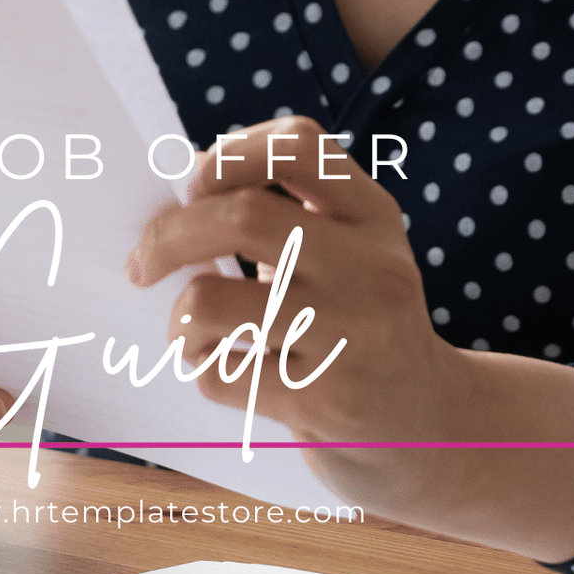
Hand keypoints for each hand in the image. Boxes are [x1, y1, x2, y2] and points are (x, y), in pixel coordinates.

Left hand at [124, 115, 573, 562]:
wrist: (430, 430)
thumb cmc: (357, 325)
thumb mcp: (347, 252)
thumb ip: (283, 213)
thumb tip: (175, 196)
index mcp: (373, 213)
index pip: (296, 142)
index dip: (227, 154)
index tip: (191, 187)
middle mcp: (373, 264)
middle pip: (242, 214)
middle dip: (168, 235)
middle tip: (142, 263)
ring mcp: (355, 334)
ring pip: (213, 300)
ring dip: (181, 318)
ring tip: (191, 331)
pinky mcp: (329, 402)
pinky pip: (221, 373)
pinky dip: (204, 369)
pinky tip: (227, 372)